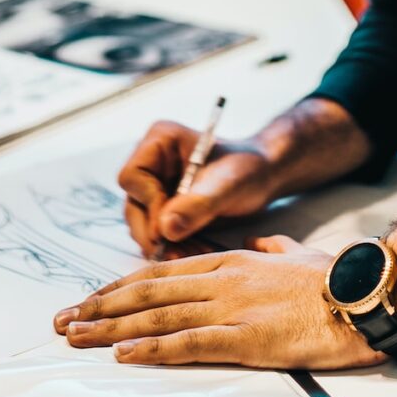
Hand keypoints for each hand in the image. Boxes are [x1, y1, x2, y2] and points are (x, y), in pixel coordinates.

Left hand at [53, 235, 387, 368]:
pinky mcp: (245, 336)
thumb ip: (270, 249)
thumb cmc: (333, 276)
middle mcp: (220, 279)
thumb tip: (262, 246)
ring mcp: (230, 306)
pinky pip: (188, 342)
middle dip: (99, 306)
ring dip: (110, 326)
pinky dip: (151, 347)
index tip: (90, 298)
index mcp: (228, 261)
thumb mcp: (294, 253)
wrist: (363, 291)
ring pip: (156, 314)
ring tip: (75, 334)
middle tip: (63, 318)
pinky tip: (124, 352)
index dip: (119, 286)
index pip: (159, 272)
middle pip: (146, 291)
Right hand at [117, 120, 276, 257]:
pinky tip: (194, 253)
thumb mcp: (227, 185)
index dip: (149, 204)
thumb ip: (197, 205)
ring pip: (142, 223)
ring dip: (164, 245)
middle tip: (178, 254)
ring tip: (193, 255)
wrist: (263, 178)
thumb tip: (165, 228)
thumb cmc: (248, 169)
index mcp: (160, 141)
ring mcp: (156, 185)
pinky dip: (172, 247)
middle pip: (133, 204)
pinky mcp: (164, 207)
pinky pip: (157, 232)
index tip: (172, 226)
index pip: (133, 176)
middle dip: (154, 233)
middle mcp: (152, 162)